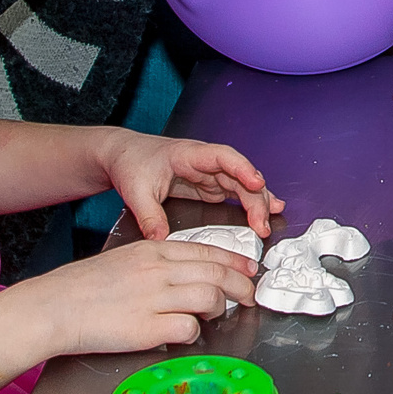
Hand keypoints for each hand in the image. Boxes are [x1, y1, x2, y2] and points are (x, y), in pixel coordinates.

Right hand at [21, 236, 256, 355]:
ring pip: (210, 297)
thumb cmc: (83, 288)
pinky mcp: (148, 327)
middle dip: (241, 285)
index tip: (249, 270)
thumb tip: (187, 276)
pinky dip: (194, 332)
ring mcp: (154, 298)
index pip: (206, 250)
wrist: (53, 306)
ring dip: (220, 308)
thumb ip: (157, 265)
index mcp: (152, 250)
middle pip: (217, 273)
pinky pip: (189, 328)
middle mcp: (158, 270)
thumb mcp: (124, 261)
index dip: (234, 261)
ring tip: (216, 315)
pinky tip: (186, 334)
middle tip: (249, 296)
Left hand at [99, 131, 280, 242]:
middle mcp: (204, 161)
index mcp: (188, 154)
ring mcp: (208, 173)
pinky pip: (234, 193)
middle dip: (254, 197)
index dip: (242, 169)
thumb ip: (149, 215)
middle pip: (238, 175)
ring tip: (270, 219)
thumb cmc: (131, 162)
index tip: (256, 182)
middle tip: (261, 224)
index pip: (223, 157)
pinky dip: (249, 203)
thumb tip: (160, 239)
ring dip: (256, 201)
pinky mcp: (207, 185)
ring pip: (240, 185)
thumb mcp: (136, 191)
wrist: (122, 155)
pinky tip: (264, 212)